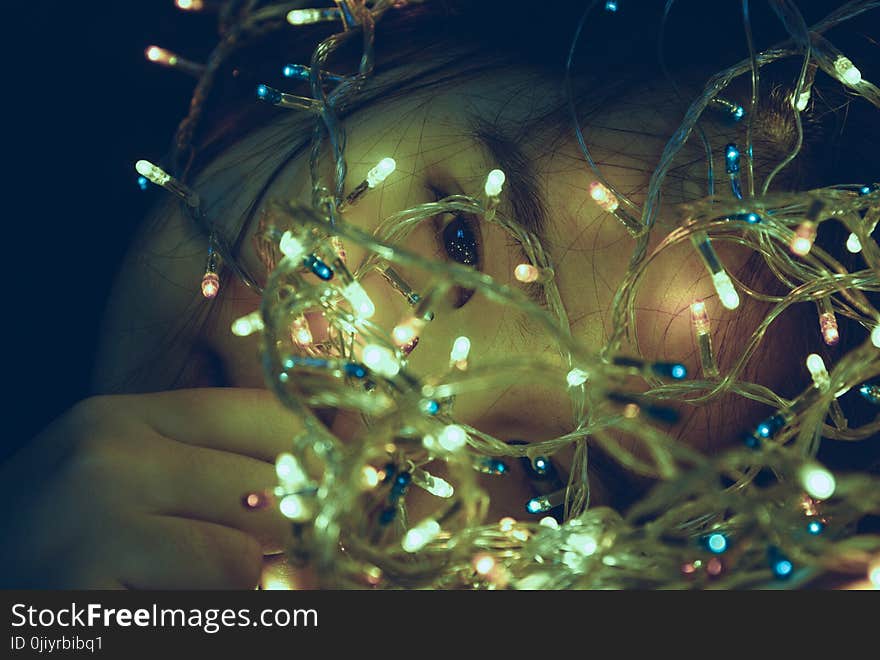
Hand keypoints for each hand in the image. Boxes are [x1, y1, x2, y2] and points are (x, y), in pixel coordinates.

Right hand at [0, 388, 300, 588]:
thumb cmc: (60, 549)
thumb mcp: (128, 485)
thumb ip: (210, 472)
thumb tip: (328, 480)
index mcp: (124, 417)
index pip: (268, 414)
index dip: (316, 460)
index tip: (329, 496)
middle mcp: (109, 451)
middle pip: (272, 480)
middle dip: (289, 532)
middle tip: (269, 558)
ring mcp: (93, 514)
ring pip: (249, 549)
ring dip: (246, 583)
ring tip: (201, 588)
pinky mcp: (85, 583)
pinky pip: (215, 598)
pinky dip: (213, 613)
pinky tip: (167, 608)